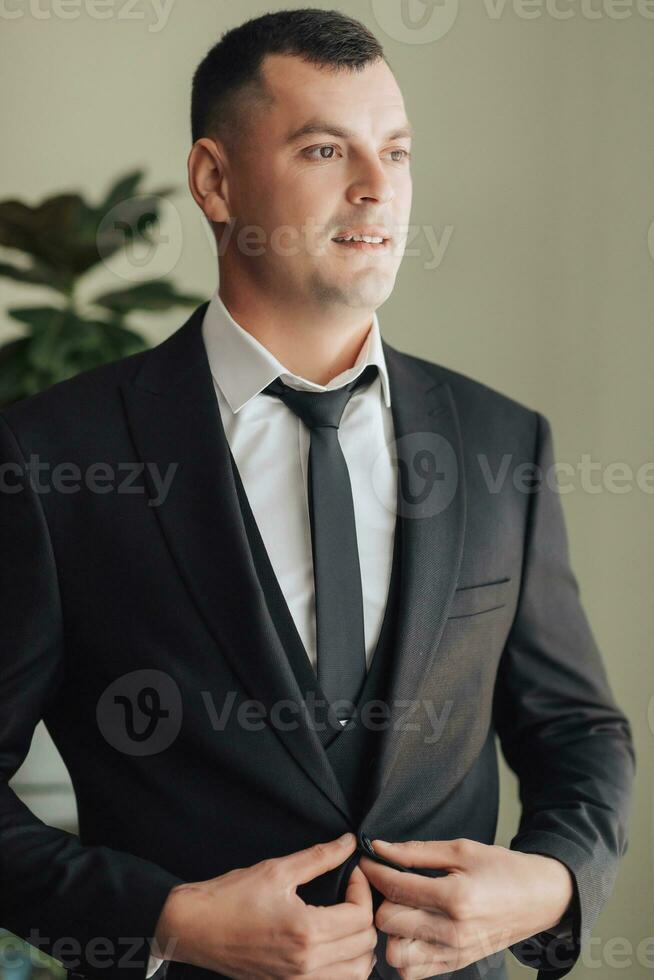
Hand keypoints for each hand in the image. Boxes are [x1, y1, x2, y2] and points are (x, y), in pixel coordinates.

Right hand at [152, 831, 377, 978]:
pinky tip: (334, 943)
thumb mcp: (277, 869)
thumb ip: (319, 857)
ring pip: (357, 972)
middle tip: (350, 892)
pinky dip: (345, 966)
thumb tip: (349, 843)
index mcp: (306, 931)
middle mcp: (307, 964)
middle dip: (365, 913)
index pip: (361, 916)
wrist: (195, 928)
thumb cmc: (231, 897)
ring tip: (346, 918)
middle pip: (365, 944)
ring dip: (360, 944)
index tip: (351, 873)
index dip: (363, 889)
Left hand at [359, 837, 573, 979]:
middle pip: (389, 921)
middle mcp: (453, 931)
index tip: (366, 859)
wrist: (538, 898)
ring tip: (398, 909)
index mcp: (456, 897)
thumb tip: (380, 848)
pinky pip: (412, 971)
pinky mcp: (456, 964)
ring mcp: (454, 953)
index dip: (373, 870)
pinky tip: (409, 929)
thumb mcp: (460, 849)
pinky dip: (403, 952)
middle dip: (379, 898)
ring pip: (395, 953)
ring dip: (390, 931)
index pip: (396, 887)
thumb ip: (416, 852)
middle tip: (383, 881)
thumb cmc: (501, 868)